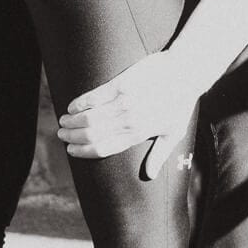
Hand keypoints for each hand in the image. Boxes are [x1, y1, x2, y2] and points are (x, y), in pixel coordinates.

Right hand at [57, 48, 199, 180]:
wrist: (185, 72)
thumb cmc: (180, 103)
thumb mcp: (173, 133)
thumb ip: (159, 155)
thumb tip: (150, 175)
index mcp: (138, 134)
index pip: (103, 148)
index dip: (84, 151)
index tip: (71, 150)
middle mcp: (129, 120)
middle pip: (92, 134)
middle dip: (73, 136)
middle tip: (62, 134)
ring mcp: (124, 102)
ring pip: (90, 117)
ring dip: (72, 121)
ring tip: (63, 121)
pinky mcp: (122, 84)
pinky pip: (95, 96)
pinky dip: (80, 103)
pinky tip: (72, 106)